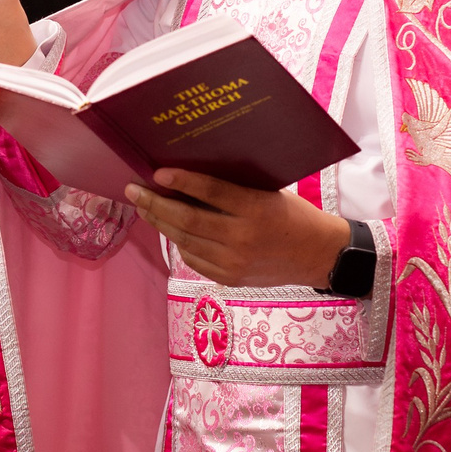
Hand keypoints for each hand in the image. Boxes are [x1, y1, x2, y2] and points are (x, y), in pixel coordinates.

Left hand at [125, 169, 352, 288]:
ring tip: (144, 207)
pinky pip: (193, 258)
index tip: (157, 173)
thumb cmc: (293, 215)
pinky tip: (169, 228)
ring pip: (184, 240)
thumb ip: (233, 189)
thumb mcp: (268, 194)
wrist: (317, 255)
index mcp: (256, 209)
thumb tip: (189, 177)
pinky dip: (178, 242)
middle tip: (133, 190)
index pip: (211, 192)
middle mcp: (242, 238)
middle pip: (187, 219)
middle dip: (155, 203)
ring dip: (159, 222)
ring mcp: (234, 262)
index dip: (181, 181)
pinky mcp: (229, 278)